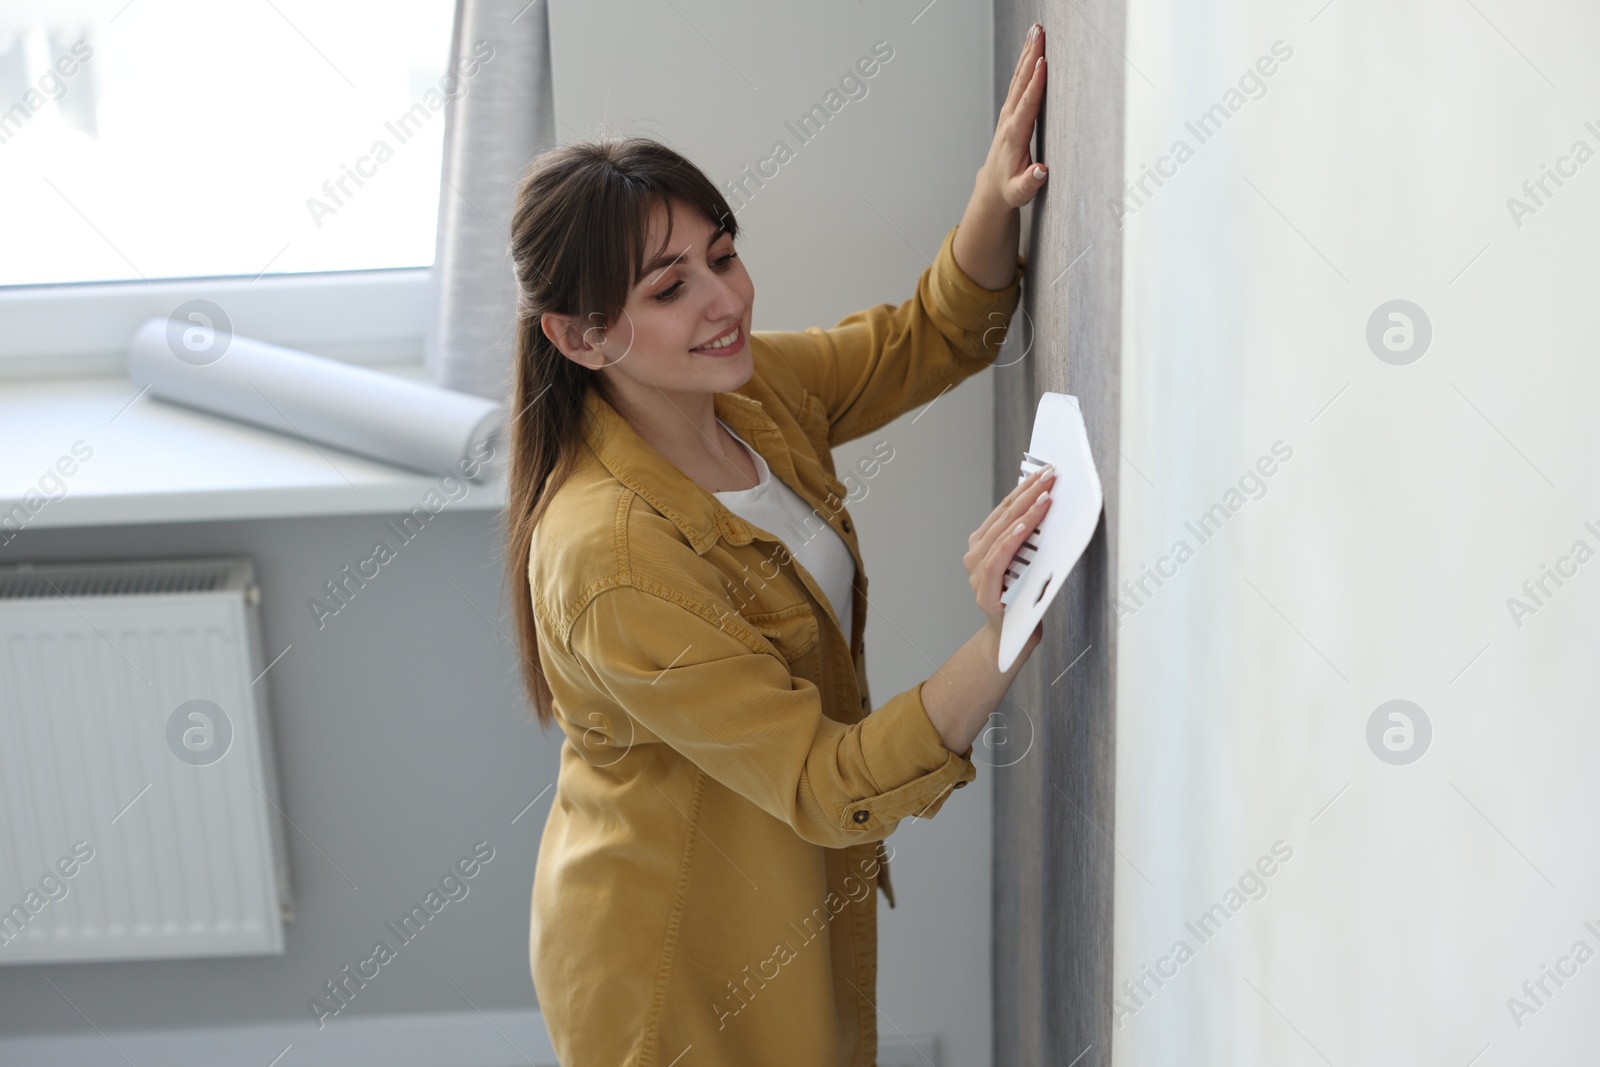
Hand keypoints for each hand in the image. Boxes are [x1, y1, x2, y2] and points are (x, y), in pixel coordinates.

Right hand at [964, 462, 1054, 650]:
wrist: (1013, 641)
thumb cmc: (1024, 600)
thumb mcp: (1029, 562)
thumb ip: (1031, 540)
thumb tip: (1052, 506)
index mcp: (983, 545)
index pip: (1004, 510)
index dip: (1024, 489)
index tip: (1044, 473)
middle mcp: (974, 557)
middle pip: (1003, 518)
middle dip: (1028, 494)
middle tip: (1049, 476)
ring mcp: (977, 575)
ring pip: (999, 535)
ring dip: (1024, 513)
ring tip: (1043, 496)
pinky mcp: (986, 594)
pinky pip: (997, 560)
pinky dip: (1010, 542)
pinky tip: (1024, 527)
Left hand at [977, 23, 1048, 210]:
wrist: (993, 187)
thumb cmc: (1009, 188)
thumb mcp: (1020, 191)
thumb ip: (1030, 182)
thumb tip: (1041, 171)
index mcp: (1014, 136)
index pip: (1027, 106)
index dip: (1035, 84)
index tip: (1043, 63)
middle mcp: (1009, 120)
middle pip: (1021, 83)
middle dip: (1031, 57)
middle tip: (1040, 33)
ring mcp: (1008, 113)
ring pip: (1019, 78)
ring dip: (1027, 54)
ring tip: (1037, 31)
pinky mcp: (1011, 110)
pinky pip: (1019, 82)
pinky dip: (1025, 63)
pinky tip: (1032, 48)